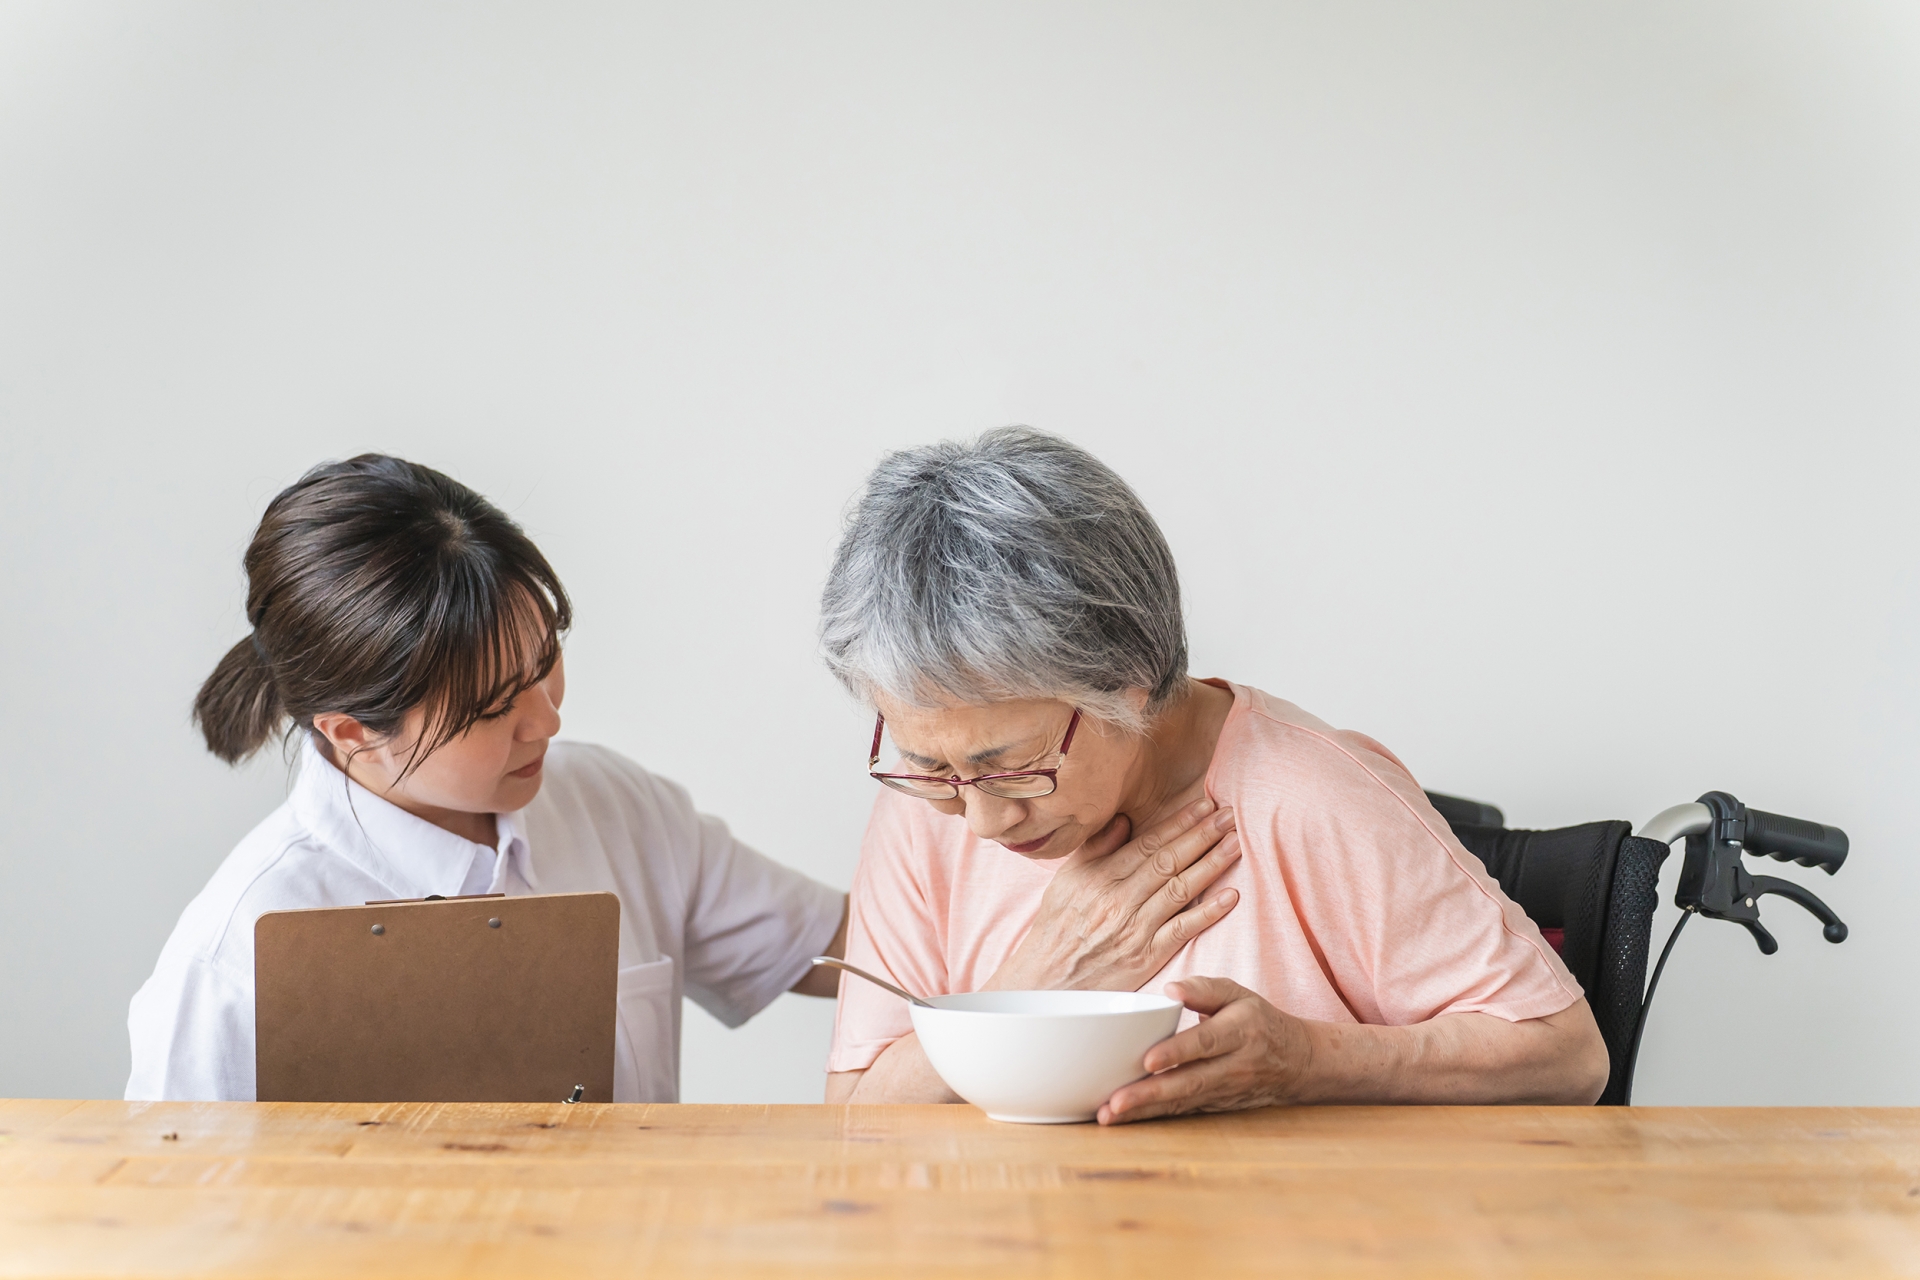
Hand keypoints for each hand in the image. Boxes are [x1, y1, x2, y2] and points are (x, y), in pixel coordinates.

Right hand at [985, 799, 1241, 993]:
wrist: (1046, 982)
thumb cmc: (1056, 929)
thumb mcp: (1066, 881)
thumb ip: (1096, 850)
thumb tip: (1124, 820)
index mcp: (1100, 877)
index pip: (1148, 843)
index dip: (1178, 823)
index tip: (1202, 806)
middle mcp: (1120, 899)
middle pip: (1169, 861)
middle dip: (1202, 835)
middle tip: (1229, 816)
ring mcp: (1136, 928)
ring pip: (1181, 890)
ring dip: (1212, 865)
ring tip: (1235, 844)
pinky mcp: (1146, 956)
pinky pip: (1183, 930)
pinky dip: (1208, 912)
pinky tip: (1231, 896)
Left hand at [1097, 976, 1307, 1124]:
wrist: (1296, 1063)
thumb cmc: (1259, 1022)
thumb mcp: (1239, 995)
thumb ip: (1205, 988)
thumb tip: (1171, 989)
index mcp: (1238, 1032)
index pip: (1204, 1043)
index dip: (1176, 1052)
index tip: (1147, 1060)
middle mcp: (1232, 1067)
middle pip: (1189, 1082)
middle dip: (1150, 1094)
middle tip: (1115, 1102)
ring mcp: (1224, 1092)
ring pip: (1182, 1104)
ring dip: (1144, 1111)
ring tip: (1109, 1115)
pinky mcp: (1215, 1106)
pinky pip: (1182, 1114)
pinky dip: (1152, 1118)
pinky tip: (1124, 1119)